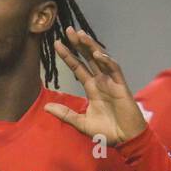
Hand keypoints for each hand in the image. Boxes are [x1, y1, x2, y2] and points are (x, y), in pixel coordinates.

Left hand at [43, 26, 146, 144]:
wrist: (125, 139)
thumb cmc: (106, 132)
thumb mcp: (81, 123)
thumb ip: (65, 114)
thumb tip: (46, 108)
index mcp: (92, 88)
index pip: (78, 67)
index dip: (68, 55)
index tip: (57, 43)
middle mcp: (101, 81)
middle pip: (88, 57)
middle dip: (79, 44)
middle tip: (68, 30)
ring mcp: (111, 82)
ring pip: (100, 59)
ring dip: (91, 46)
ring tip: (80, 35)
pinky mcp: (121, 86)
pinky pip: (114, 70)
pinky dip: (107, 61)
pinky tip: (97, 54)